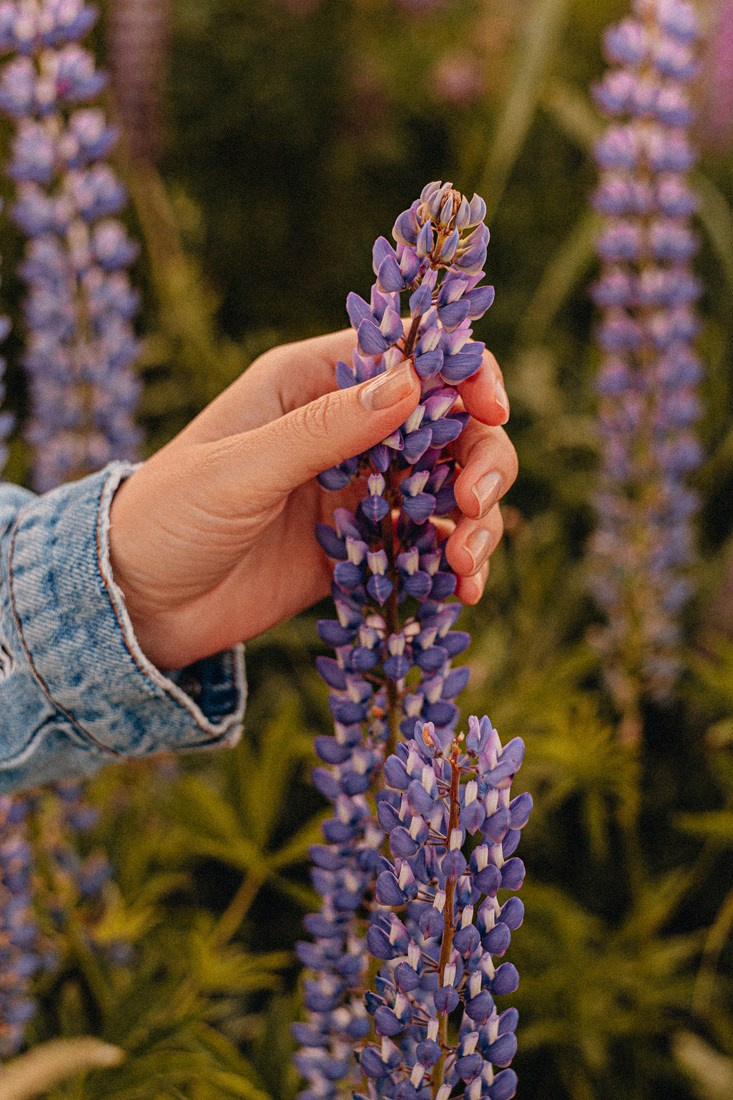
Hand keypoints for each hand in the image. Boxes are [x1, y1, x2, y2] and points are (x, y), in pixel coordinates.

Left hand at [109, 329, 517, 668]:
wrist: (137, 606)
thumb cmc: (168, 517)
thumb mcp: (238, 469)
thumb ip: (322, 430)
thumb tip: (413, 384)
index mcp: (310, 383)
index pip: (407, 356)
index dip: (462, 371)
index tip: (491, 409)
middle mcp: (343, 430)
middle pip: (447, 426)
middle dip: (479, 460)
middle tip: (471, 506)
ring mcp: (357, 492)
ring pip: (448, 490)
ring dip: (475, 521)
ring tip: (463, 567)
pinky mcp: (361, 550)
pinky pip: (426, 547)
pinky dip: (453, 564)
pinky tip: (461, 592)